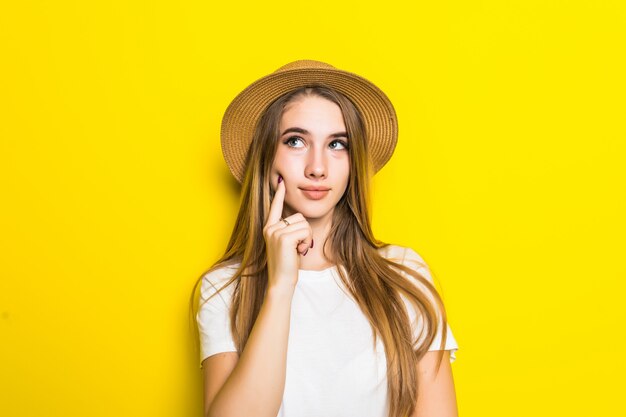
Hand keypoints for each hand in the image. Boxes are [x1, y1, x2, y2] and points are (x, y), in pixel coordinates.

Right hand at [263, 175, 313, 289]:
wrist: (280, 281)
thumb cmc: (286, 265)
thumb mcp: (286, 244)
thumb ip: (288, 230)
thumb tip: (298, 218)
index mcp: (269, 228)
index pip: (274, 207)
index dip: (279, 194)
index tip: (281, 181)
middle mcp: (270, 228)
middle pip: (299, 216)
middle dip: (304, 232)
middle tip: (297, 247)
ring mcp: (275, 232)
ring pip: (304, 223)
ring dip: (306, 238)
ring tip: (297, 250)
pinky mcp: (284, 238)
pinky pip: (305, 231)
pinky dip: (306, 242)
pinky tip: (298, 252)